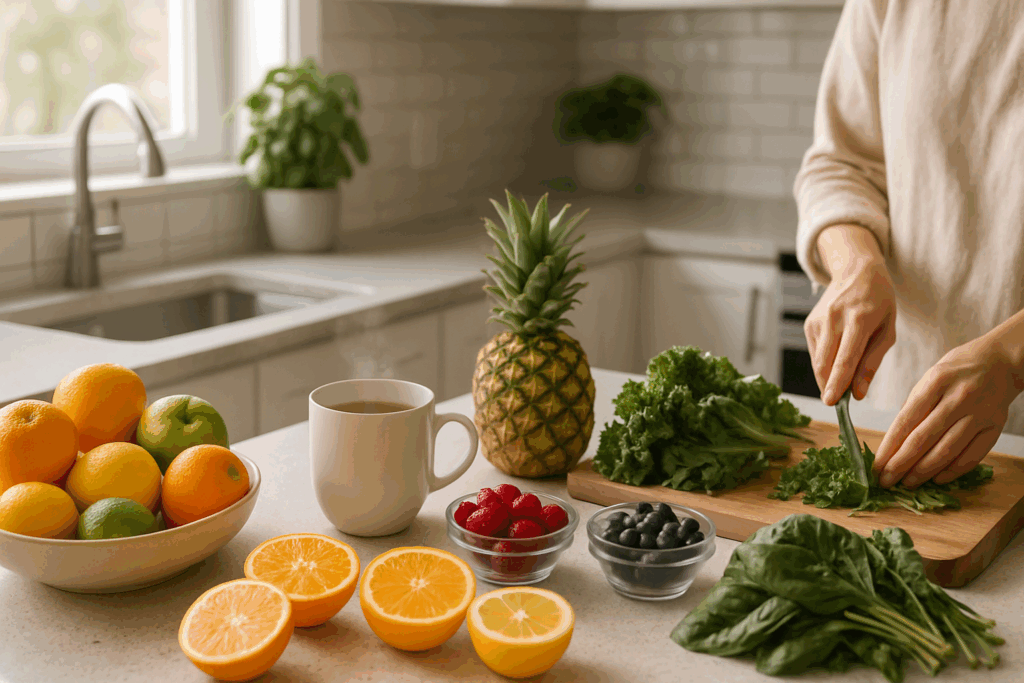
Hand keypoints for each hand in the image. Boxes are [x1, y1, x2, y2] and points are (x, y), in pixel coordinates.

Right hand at [805, 226, 896, 404]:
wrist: (857, 271)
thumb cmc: (879, 303)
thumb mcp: (887, 330)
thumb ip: (872, 363)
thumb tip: (859, 393)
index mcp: (860, 318)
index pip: (845, 358)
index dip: (838, 383)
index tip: (832, 403)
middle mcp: (834, 318)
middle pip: (826, 363)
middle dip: (829, 387)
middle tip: (837, 403)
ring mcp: (818, 320)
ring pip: (818, 361)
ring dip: (827, 379)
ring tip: (840, 385)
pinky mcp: (809, 324)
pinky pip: (816, 354)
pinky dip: (824, 365)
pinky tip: (836, 360)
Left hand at [873, 333, 1023, 487]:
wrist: (1001, 361)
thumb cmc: (957, 370)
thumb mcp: (930, 377)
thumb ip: (914, 406)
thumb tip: (894, 442)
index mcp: (936, 381)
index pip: (906, 421)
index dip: (889, 447)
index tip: (876, 466)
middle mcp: (958, 398)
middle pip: (923, 439)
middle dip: (900, 464)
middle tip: (886, 481)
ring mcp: (979, 414)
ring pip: (946, 451)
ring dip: (923, 472)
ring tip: (907, 483)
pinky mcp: (995, 427)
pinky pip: (972, 456)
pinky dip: (952, 471)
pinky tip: (937, 479)